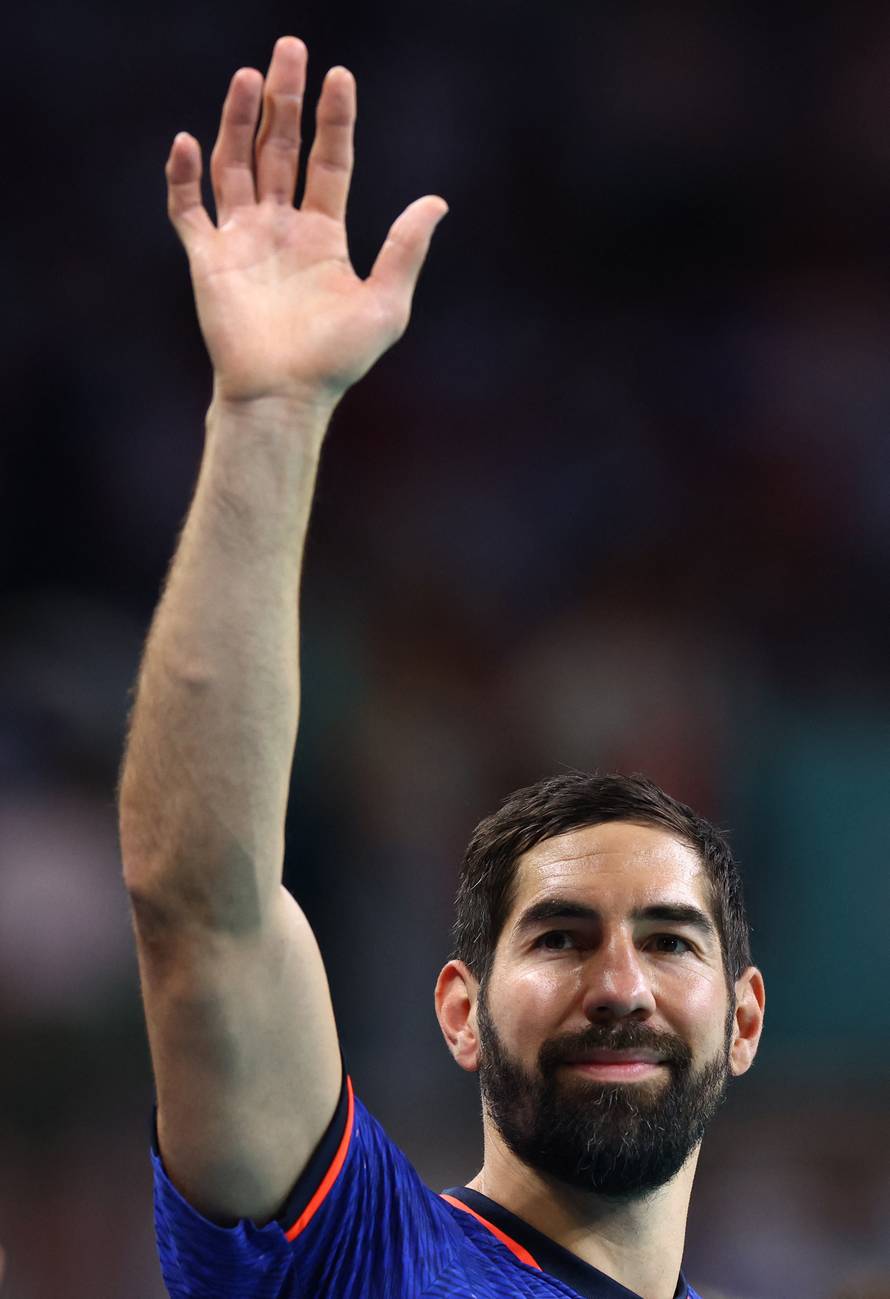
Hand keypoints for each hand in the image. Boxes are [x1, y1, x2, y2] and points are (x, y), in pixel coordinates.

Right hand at [165, 36, 447, 407]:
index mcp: (324, 235)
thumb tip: (437, 201)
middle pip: (280, 149)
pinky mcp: (208, 260)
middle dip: (283, 100)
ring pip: (235, 165)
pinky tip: (189, 141)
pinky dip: (182, 177)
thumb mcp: (387, 304)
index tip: (339, 75)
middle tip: (288, 48)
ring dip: (237, 120)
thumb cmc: (337, 360)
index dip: (334, 119)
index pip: (329, 162)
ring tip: (247, 75)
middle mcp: (282, 229)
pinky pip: (188, 210)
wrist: (284, 396)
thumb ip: (405, 249)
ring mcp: (242, 241)